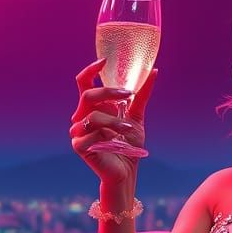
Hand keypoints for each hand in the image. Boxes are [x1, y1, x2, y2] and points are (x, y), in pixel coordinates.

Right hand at [70, 57, 157, 186]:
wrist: (126, 171)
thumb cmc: (128, 145)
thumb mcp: (136, 116)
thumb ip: (141, 95)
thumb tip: (154, 71)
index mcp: (92, 108)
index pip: (84, 83)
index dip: (91, 69)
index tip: (104, 60)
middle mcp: (81, 117)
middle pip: (88, 94)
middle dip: (109, 92)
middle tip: (128, 95)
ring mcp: (78, 132)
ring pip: (93, 115)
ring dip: (115, 120)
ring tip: (128, 128)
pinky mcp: (79, 146)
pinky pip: (92, 132)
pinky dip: (108, 134)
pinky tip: (116, 141)